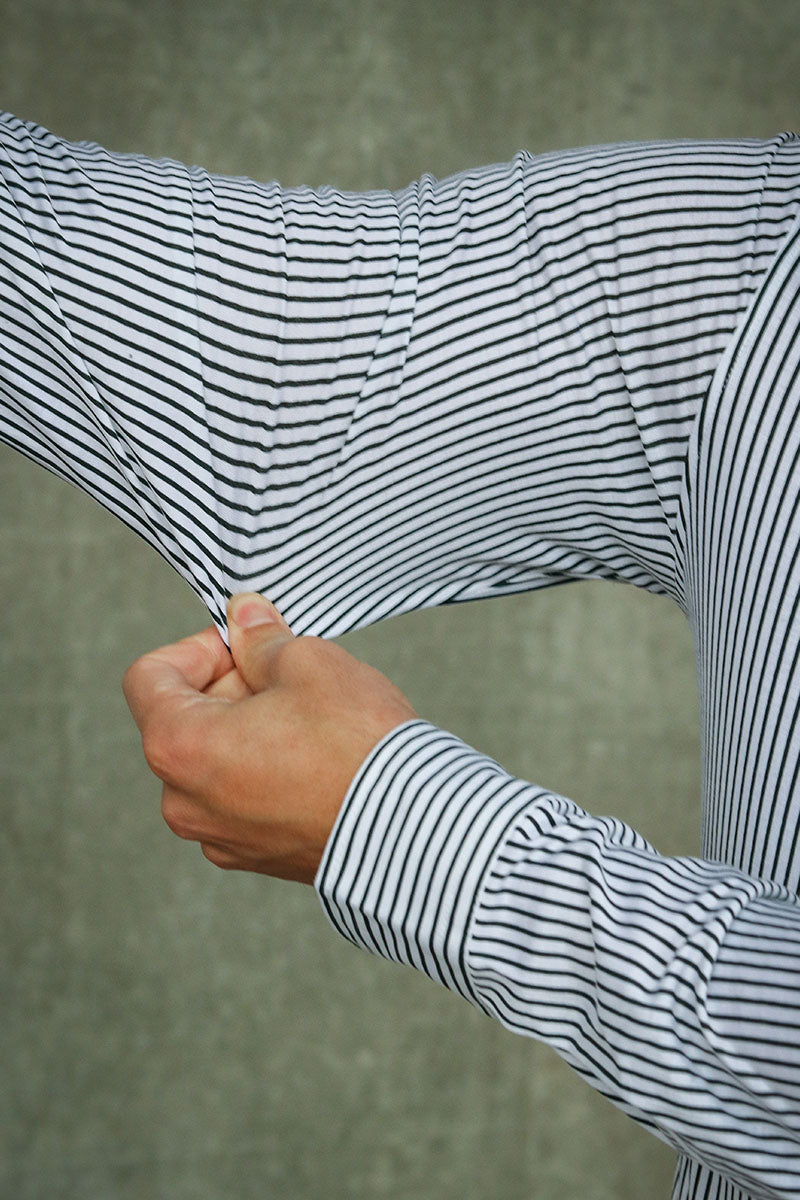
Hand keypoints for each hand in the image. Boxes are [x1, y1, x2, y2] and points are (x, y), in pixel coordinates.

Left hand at [122, 594, 416, 882]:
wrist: (413, 825)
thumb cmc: (356, 743)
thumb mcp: (306, 662)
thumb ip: (260, 638)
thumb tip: (244, 617)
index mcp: (177, 748)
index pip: (148, 678)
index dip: (197, 648)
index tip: (246, 644)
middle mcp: (183, 802)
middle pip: (182, 720)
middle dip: (229, 687)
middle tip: (289, 674)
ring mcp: (218, 837)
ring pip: (214, 761)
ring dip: (249, 729)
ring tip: (310, 717)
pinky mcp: (256, 857)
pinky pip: (242, 798)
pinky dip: (266, 770)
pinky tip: (318, 758)